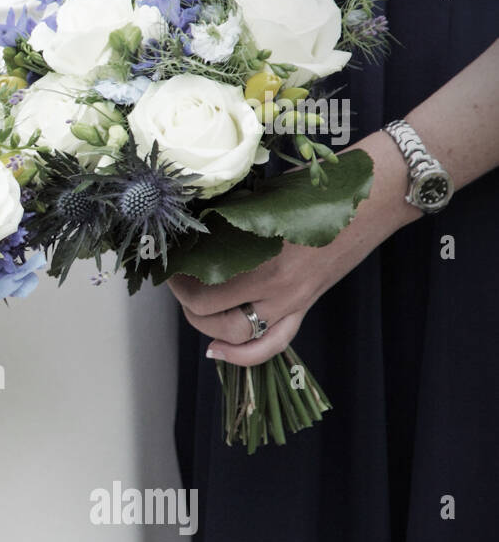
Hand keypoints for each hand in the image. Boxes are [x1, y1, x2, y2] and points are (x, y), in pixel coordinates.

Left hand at [170, 134, 418, 364]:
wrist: (373, 195)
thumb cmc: (316, 185)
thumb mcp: (262, 198)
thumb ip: (229, 220)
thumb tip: (190, 231)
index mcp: (259, 254)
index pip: (199, 287)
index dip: (175, 280)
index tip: (170, 264)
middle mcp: (274, 285)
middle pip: (209, 314)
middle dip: (185, 301)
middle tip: (178, 281)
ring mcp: (293, 301)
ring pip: (236, 336)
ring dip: (207, 326)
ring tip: (196, 308)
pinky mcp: (306, 306)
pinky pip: (272, 344)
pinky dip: (242, 355)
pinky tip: (218, 351)